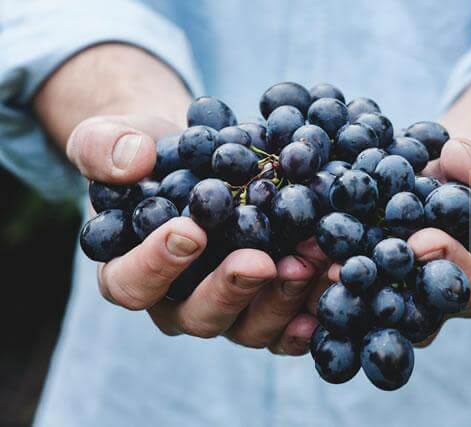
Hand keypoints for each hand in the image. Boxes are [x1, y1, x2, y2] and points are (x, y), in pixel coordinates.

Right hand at [67, 114, 322, 354]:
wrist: (199, 158)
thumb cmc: (150, 154)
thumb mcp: (112, 138)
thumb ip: (104, 147)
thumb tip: (132, 161)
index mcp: (131, 271)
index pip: (131, 284)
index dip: (156, 265)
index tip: (190, 231)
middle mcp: (178, 303)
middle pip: (199, 316)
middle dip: (231, 289)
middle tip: (261, 261)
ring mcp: (228, 309)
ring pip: (251, 327)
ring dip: (283, 299)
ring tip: (311, 261)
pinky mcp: (267, 305)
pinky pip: (289, 326)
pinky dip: (314, 311)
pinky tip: (336, 285)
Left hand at [314, 136, 470, 346]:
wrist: (435, 174)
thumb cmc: (470, 170)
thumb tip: (459, 162)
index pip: (470, 286)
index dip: (448, 264)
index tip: (421, 240)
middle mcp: (432, 301)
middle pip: (413, 313)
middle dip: (382, 291)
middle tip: (350, 270)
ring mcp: (395, 296)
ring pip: (372, 310)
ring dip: (342, 292)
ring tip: (314, 267)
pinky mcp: (363, 284)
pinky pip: (344, 290)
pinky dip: (320, 275)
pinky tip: (293, 261)